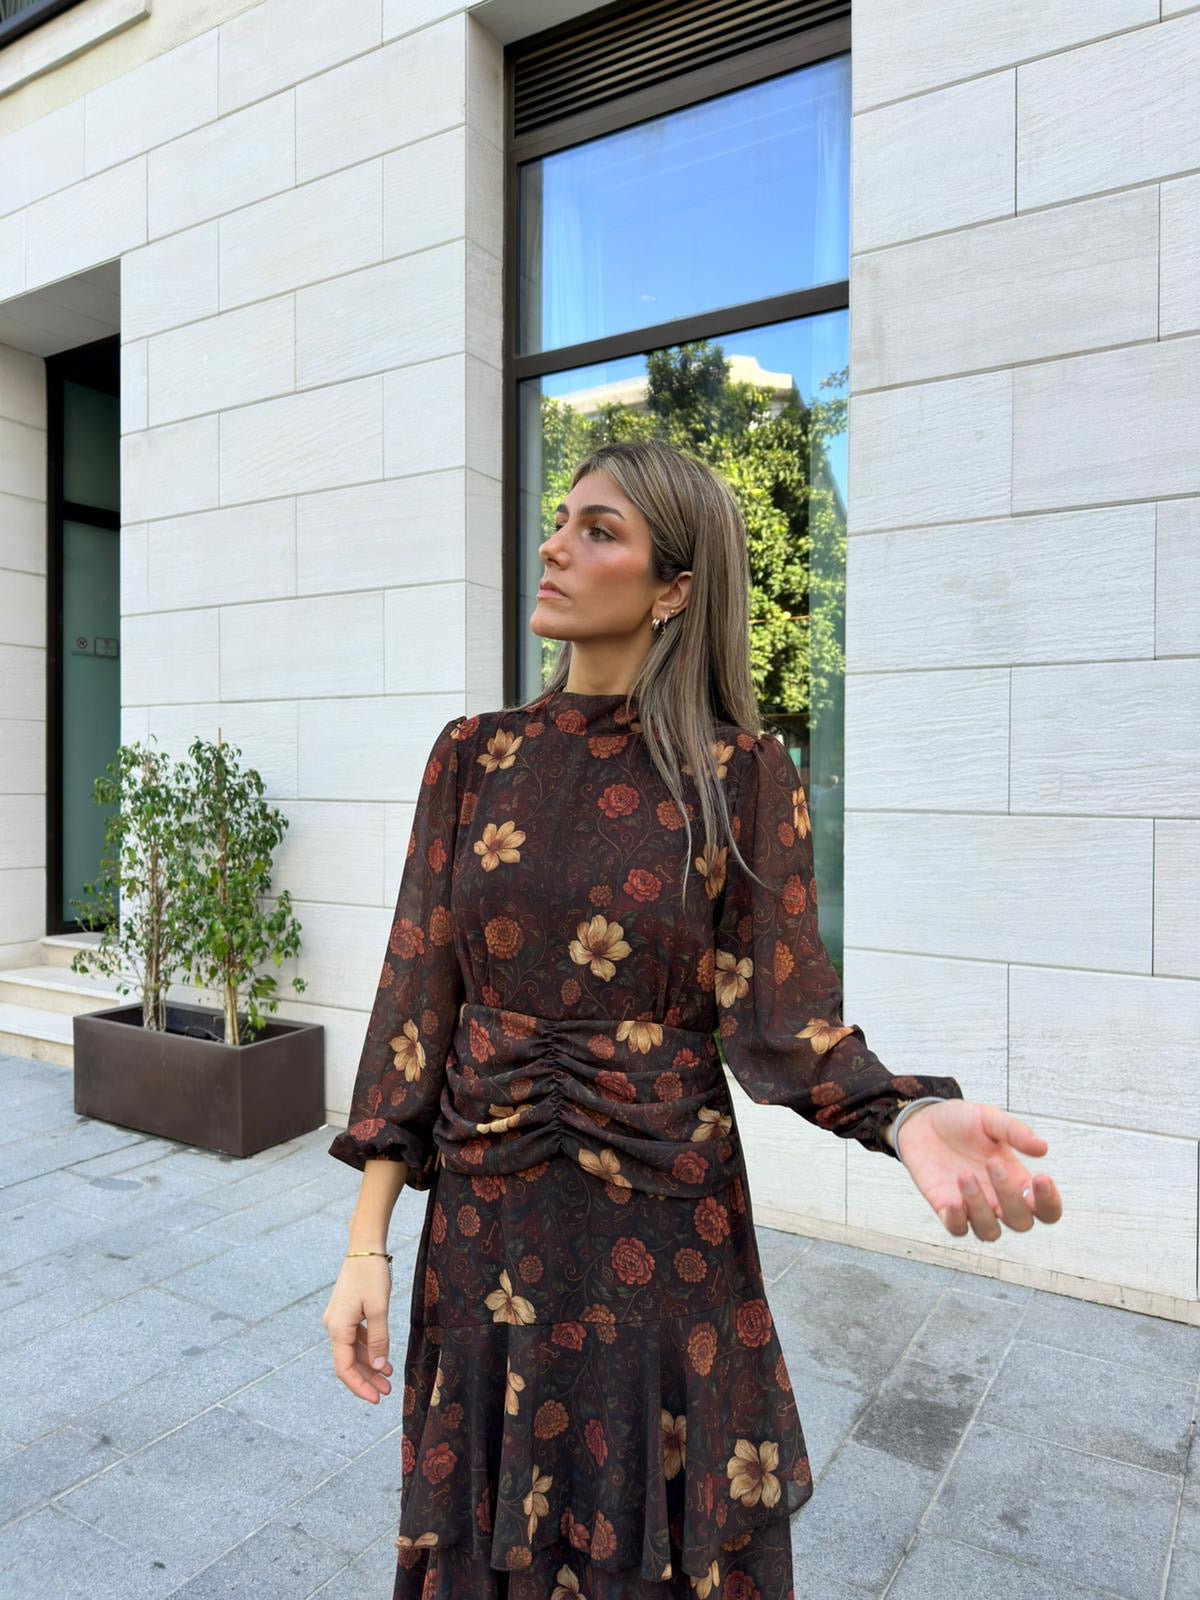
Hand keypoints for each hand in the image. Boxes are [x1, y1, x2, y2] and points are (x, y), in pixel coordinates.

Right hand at [322, 1257, 393, 1402]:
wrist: (364, 1248)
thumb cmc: (371, 1275)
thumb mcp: (379, 1308)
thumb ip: (379, 1339)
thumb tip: (378, 1366)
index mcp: (338, 1328)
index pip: (344, 1368)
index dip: (359, 1386)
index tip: (376, 1399)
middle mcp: (333, 1327)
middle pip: (348, 1362)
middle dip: (366, 1379)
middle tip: (386, 1393)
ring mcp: (339, 1320)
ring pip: (352, 1352)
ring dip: (369, 1366)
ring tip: (388, 1379)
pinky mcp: (346, 1313)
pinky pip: (355, 1339)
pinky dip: (368, 1350)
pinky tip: (383, 1358)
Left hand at [895, 1099, 1062, 1241]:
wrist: (923, 1120)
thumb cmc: (961, 1122)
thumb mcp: (989, 1119)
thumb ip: (1015, 1132)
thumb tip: (1042, 1147)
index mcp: (1017, 1179)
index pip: (1046, 1209)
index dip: (1049, 1202)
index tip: (1041, 1177)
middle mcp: (998, 1199)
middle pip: (1021, 1223)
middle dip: (1011, 1198)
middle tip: (994, 1164)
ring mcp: (973, 1207)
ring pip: (990, 1231)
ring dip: (980, 1208)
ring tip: (965, 1175)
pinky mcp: (946, 1208)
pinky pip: (957, 1230)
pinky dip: (957, 1220)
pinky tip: (953, 1200)